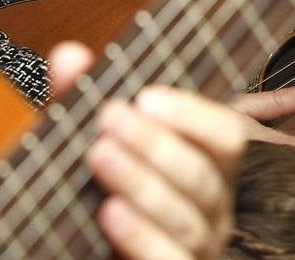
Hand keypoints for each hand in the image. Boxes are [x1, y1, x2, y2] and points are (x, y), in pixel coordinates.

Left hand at [48, 43, 244, 259]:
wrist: (88, 257)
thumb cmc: (102, 197)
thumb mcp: (94, 147)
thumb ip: (83, 104)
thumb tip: (68, 55)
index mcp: (211, 170)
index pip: (226, 136)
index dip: (193, 115)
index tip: (146, 96)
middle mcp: (214, 209)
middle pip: (202, 174)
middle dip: (156, 144)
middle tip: (111, 117)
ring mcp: (199, 247)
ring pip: (185, 217)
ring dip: (143, 182)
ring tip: (100, 154)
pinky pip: (166, 259)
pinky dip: (140, 235)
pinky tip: (109, 212)